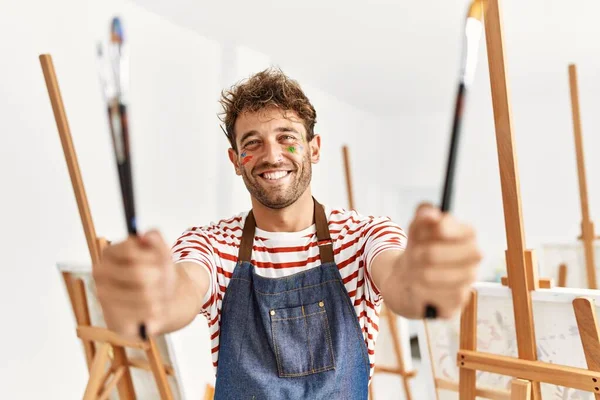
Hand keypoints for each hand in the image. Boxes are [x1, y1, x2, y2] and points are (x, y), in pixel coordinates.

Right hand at [93, 230, 176, 339]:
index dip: (153, 256)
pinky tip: (154, 310)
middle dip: (160, 278)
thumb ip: (156, 239)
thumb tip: (147, 236)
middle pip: (139, 274)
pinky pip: (143, 315)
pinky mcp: (113, 320)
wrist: (160, 301)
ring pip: (145, 296)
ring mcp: (103, 298)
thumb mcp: (162, 252)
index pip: (130, 250)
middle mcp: (100, 274)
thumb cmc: (158, 273)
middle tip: (164, 280)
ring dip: (162, 295)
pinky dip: (156, 312)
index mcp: (109, 253)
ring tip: (161, 295)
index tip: (161, 260)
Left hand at [400, 203, 481, 318]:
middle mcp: (472, 262)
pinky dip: (422, 291)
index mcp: (465, 239)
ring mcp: (467, 284)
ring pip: (446, 277)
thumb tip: (430, 214)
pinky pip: (440, 298)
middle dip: (430, 253)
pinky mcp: (455, 306)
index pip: (469, 232)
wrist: (405, 279)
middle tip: (414, 254)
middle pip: (462, 254)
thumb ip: (423, 215)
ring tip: (413, 271)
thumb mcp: (416, 229)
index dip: (453, 229)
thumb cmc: (417, 248)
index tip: (436, 228)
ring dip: (422, 273)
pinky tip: (419, 287)